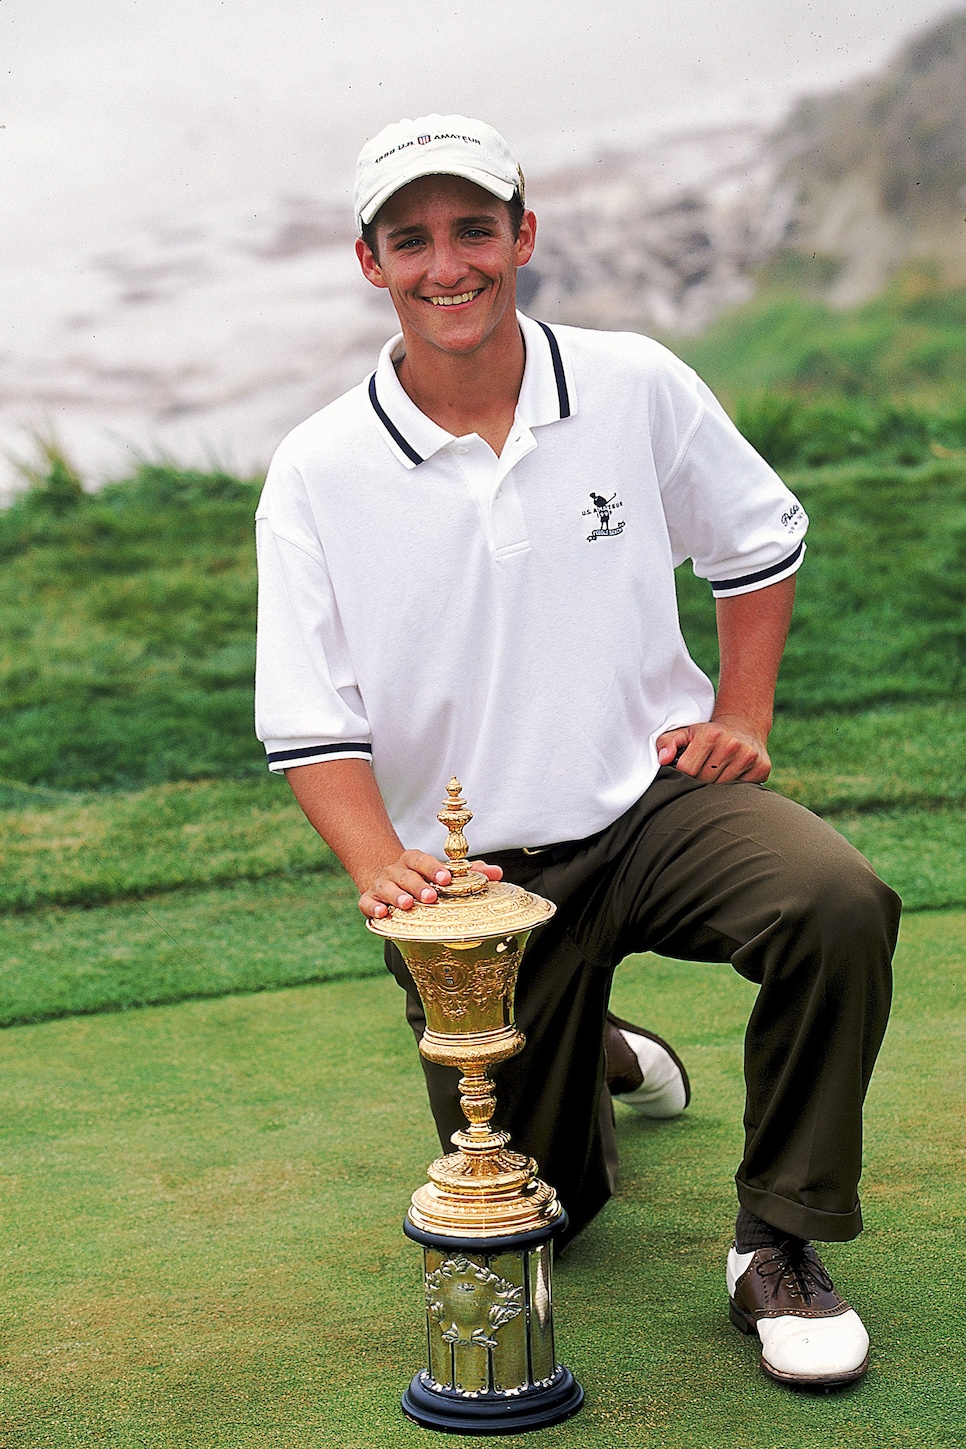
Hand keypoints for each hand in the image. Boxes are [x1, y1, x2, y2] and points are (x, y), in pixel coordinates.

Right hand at [360, 852, 502, 918]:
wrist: (384, 880)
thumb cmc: (421, 879)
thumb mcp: (442, 873)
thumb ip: (469, 873)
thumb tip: (497, 873)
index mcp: (414, 860)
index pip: (421, 859)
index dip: (433, 868)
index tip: (446, 879)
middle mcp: (396, 870)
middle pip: (405, 874)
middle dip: (417, 885)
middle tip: (430, 897)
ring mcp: (381, 884)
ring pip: (386, 886)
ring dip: (396, 895)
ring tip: (407, 905)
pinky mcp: (369, 899)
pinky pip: (366, 901)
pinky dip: (372, 907)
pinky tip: (381, 914)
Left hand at [655, 714, 771, 783]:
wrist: (744, 727)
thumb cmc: (708, 735)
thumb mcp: (685, 733)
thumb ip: (667, 743)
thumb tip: (663, 759)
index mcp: (710, 735)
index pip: (687, 770)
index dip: (684, 773)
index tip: (689, 767)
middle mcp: (731, 745)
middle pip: (704, 781)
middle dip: (699, 781)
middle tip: (703, 771)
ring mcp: (749, 757)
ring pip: (723, 789)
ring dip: (716, 787)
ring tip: (716, 773)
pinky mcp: (762, 768)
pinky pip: (742, 791)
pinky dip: (735, 788)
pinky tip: (732, 776)